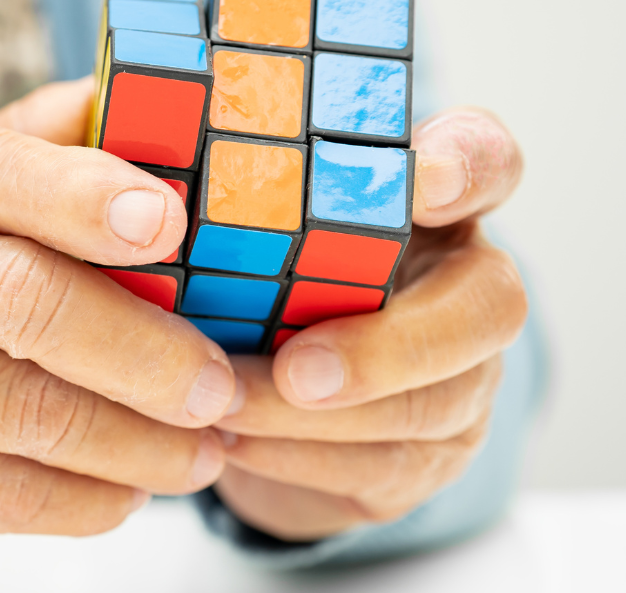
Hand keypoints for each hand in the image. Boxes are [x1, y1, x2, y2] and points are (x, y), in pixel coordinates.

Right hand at [0, 78, 238, 561]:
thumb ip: (50, 147)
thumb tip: (163, 98)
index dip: (82, 196)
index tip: (169, 222)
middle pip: (15, 299)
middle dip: (137, 347)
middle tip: (218, 385)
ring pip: (19, 412)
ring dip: (134, 440)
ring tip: (204, 449)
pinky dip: (85, 500)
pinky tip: (132, 491)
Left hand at [211, 107, 527, 540]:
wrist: (261, 388)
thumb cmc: (245, 268)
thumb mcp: (236, 215)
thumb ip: (227, 182)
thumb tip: (134, 159)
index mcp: (429, 197)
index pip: (487, 159)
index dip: (469, 165)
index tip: (426, 180)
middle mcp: (465, 280)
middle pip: (491, 307)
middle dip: (390, 346)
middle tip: (299, 372)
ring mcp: (462, 374)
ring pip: (431, 405)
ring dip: (318, 418)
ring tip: (226, 409)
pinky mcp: (429, 455)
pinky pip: (383, 466)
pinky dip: (298, 458)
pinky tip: (232, 442)